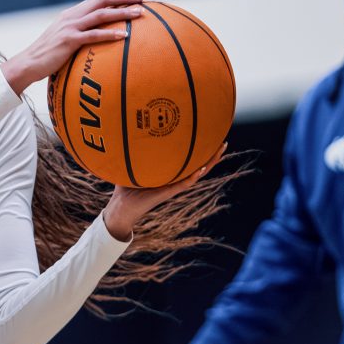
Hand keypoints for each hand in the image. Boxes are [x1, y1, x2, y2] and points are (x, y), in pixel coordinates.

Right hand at [1, 0, 145, 94]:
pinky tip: (124, 36)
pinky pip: (94, 35)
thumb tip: (96, 42)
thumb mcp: (62, 41)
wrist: (27, 64)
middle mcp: (71, 17)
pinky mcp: (68, 40)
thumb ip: (78, 36)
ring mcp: (70, 27)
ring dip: (122, 13)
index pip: (97, 0)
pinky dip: (110, 34)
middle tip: (143, 0)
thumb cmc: (46, 58)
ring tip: (140, 14)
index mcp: (70, 15)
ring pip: (101, 15)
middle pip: (102, 1)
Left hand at [102, 142, 227, 240]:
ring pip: (196, 174)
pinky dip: (193, 177)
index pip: (186, 161)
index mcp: (168, 173)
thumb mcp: (129, 166)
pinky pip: (183, 184)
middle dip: (211, 155)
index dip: (198, 151)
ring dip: (209, 163)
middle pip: (198, 166)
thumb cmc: (125, 188)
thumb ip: (131, 153)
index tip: (209, 137)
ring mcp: (172, 186)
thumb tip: (126, 136)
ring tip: (220, 151)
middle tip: (223, 142)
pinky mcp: (167, 193)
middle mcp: (173, 179)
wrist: (121, 208)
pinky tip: (202, 169)